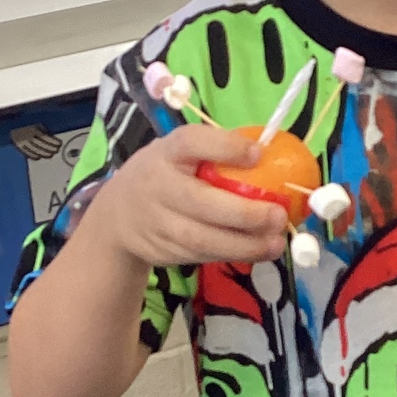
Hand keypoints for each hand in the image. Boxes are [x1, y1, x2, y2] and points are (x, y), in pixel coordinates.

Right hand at [87, 124, 288, 269]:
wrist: (117, 217)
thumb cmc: (163, 175)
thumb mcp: (178, 153)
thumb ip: (214, 152)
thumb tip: (272, 154)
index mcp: (167, 151)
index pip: (192, 142)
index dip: (225, 147)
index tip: (257, 154)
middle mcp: (159, 185)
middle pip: (200, 202)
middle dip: (244, 213)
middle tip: (278, 215)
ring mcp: (158, 222)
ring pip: (203, 238)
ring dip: (245, 244)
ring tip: (277, 242)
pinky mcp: (164, 250)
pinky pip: (203, 254)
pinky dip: (235, 254)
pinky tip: (260, 251)